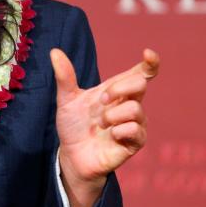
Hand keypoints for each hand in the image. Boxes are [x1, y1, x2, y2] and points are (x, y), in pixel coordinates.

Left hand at [49, 47, 159, 206]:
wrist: (72, 155)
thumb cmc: (73, 126)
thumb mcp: (66, 100)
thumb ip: (64, 77)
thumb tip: (54, 51)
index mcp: (117, 91)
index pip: (142, 73)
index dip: (151, 62)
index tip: (148, 53)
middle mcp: (130, 104)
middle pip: (140, 84)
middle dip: (117, 89)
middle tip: (100, 101)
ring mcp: (135, 123)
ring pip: (135, 108)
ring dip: (112, 115)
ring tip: (101, 124)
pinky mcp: (135, 142)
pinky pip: (136, 129)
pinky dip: (119, 130)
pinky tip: (110, 135)